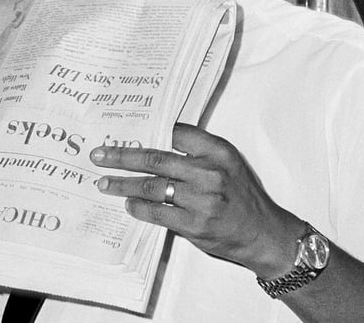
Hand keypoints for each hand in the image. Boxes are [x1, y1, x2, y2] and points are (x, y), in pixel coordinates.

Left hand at [91, 123, 302, 275]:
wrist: (264, 235)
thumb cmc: (242, 196)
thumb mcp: (228, 163)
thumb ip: (198, 150)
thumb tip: (155, 138)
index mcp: (218, 152)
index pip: (176, 132)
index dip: (147, 129)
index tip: (121, 129)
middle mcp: (210, 173)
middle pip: (155, 158)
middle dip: (121, 156)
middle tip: (98, 155)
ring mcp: (202, 200)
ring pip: (151, 186)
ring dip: (122, 184)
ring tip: (104, 182)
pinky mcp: (194, 225)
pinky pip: (157, 212)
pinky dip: (138, 207)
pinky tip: (127, 203)